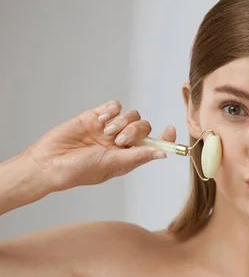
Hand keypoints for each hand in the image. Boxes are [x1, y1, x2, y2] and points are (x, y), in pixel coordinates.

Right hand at [23, 100, 176, 191]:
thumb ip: (138, 156)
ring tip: (105, 133)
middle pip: (144, 127)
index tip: (172, 129)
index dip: (166, 137)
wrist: (49, 162)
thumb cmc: (79, 170)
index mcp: (129, 156)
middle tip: (118, 141)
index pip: (155, 144)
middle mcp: (121, 142)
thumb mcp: (113, 164)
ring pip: (131, 114)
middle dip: (135, 131)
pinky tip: (100, 120)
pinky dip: (111, 110)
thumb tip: (162, 154)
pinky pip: (114, 105)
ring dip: (121, 122)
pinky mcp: (95, 116)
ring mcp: (109, 129)